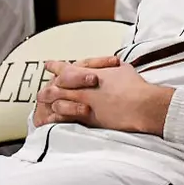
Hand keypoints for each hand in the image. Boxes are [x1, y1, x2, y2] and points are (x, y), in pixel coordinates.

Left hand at [37, 58, 172, 134]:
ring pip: (58, 102)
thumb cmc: (135, 86)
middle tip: (42, 90)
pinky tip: (53, 120)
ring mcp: (84, 103)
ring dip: (51, 104)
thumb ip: (111, 68)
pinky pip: (65, 118)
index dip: (56, 66)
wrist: (141, 104)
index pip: (68, 68)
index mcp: (91, 74)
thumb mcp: (123, 69)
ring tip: (44, 106)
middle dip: (49, 89)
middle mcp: (83, 88)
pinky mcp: (87, 118)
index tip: (48, 65)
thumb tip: (112, 65)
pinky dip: (57, 118)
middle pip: (57, 87)